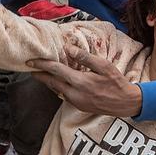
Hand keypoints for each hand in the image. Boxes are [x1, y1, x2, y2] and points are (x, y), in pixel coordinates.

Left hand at [28, 44, 142, 116]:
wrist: (125, 103)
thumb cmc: (116, 82)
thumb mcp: (104, 66)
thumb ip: (85, 57)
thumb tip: (68, 48)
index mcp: (80, 82)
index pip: (56, 70)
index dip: (42, 64)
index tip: (31, 60)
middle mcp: (75, 94)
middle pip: (51, 82)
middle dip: (39, 74)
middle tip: (30, 67)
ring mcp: (76, 102)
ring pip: (56, 89)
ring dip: (48, 81)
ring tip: (40, 72)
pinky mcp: (79, 106)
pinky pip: (63, 95)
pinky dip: (58, 87)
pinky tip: (57, 81)